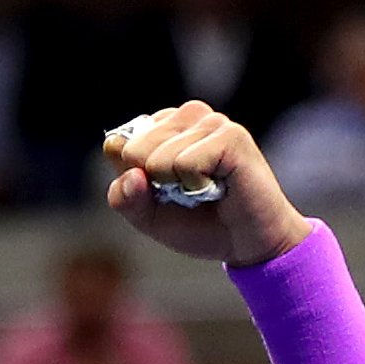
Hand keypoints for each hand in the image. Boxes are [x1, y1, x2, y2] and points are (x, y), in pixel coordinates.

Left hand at [102, 101, 309, 266]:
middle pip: (133, 150)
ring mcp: (210, 122)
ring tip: (207, 189)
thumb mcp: (149, 218)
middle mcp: (186, 116)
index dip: (134, 181)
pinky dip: (197, 186)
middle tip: (188, 193)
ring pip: (158, 158)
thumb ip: (125, 199)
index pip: (117, 145)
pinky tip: (220, 186)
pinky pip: (186, 163)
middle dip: (155, 185)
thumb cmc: (201, 225)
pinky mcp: (231, 136)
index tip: (164, 192)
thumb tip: (132, 175)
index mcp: (163, 127)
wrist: (247, 244)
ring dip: (179, 188)